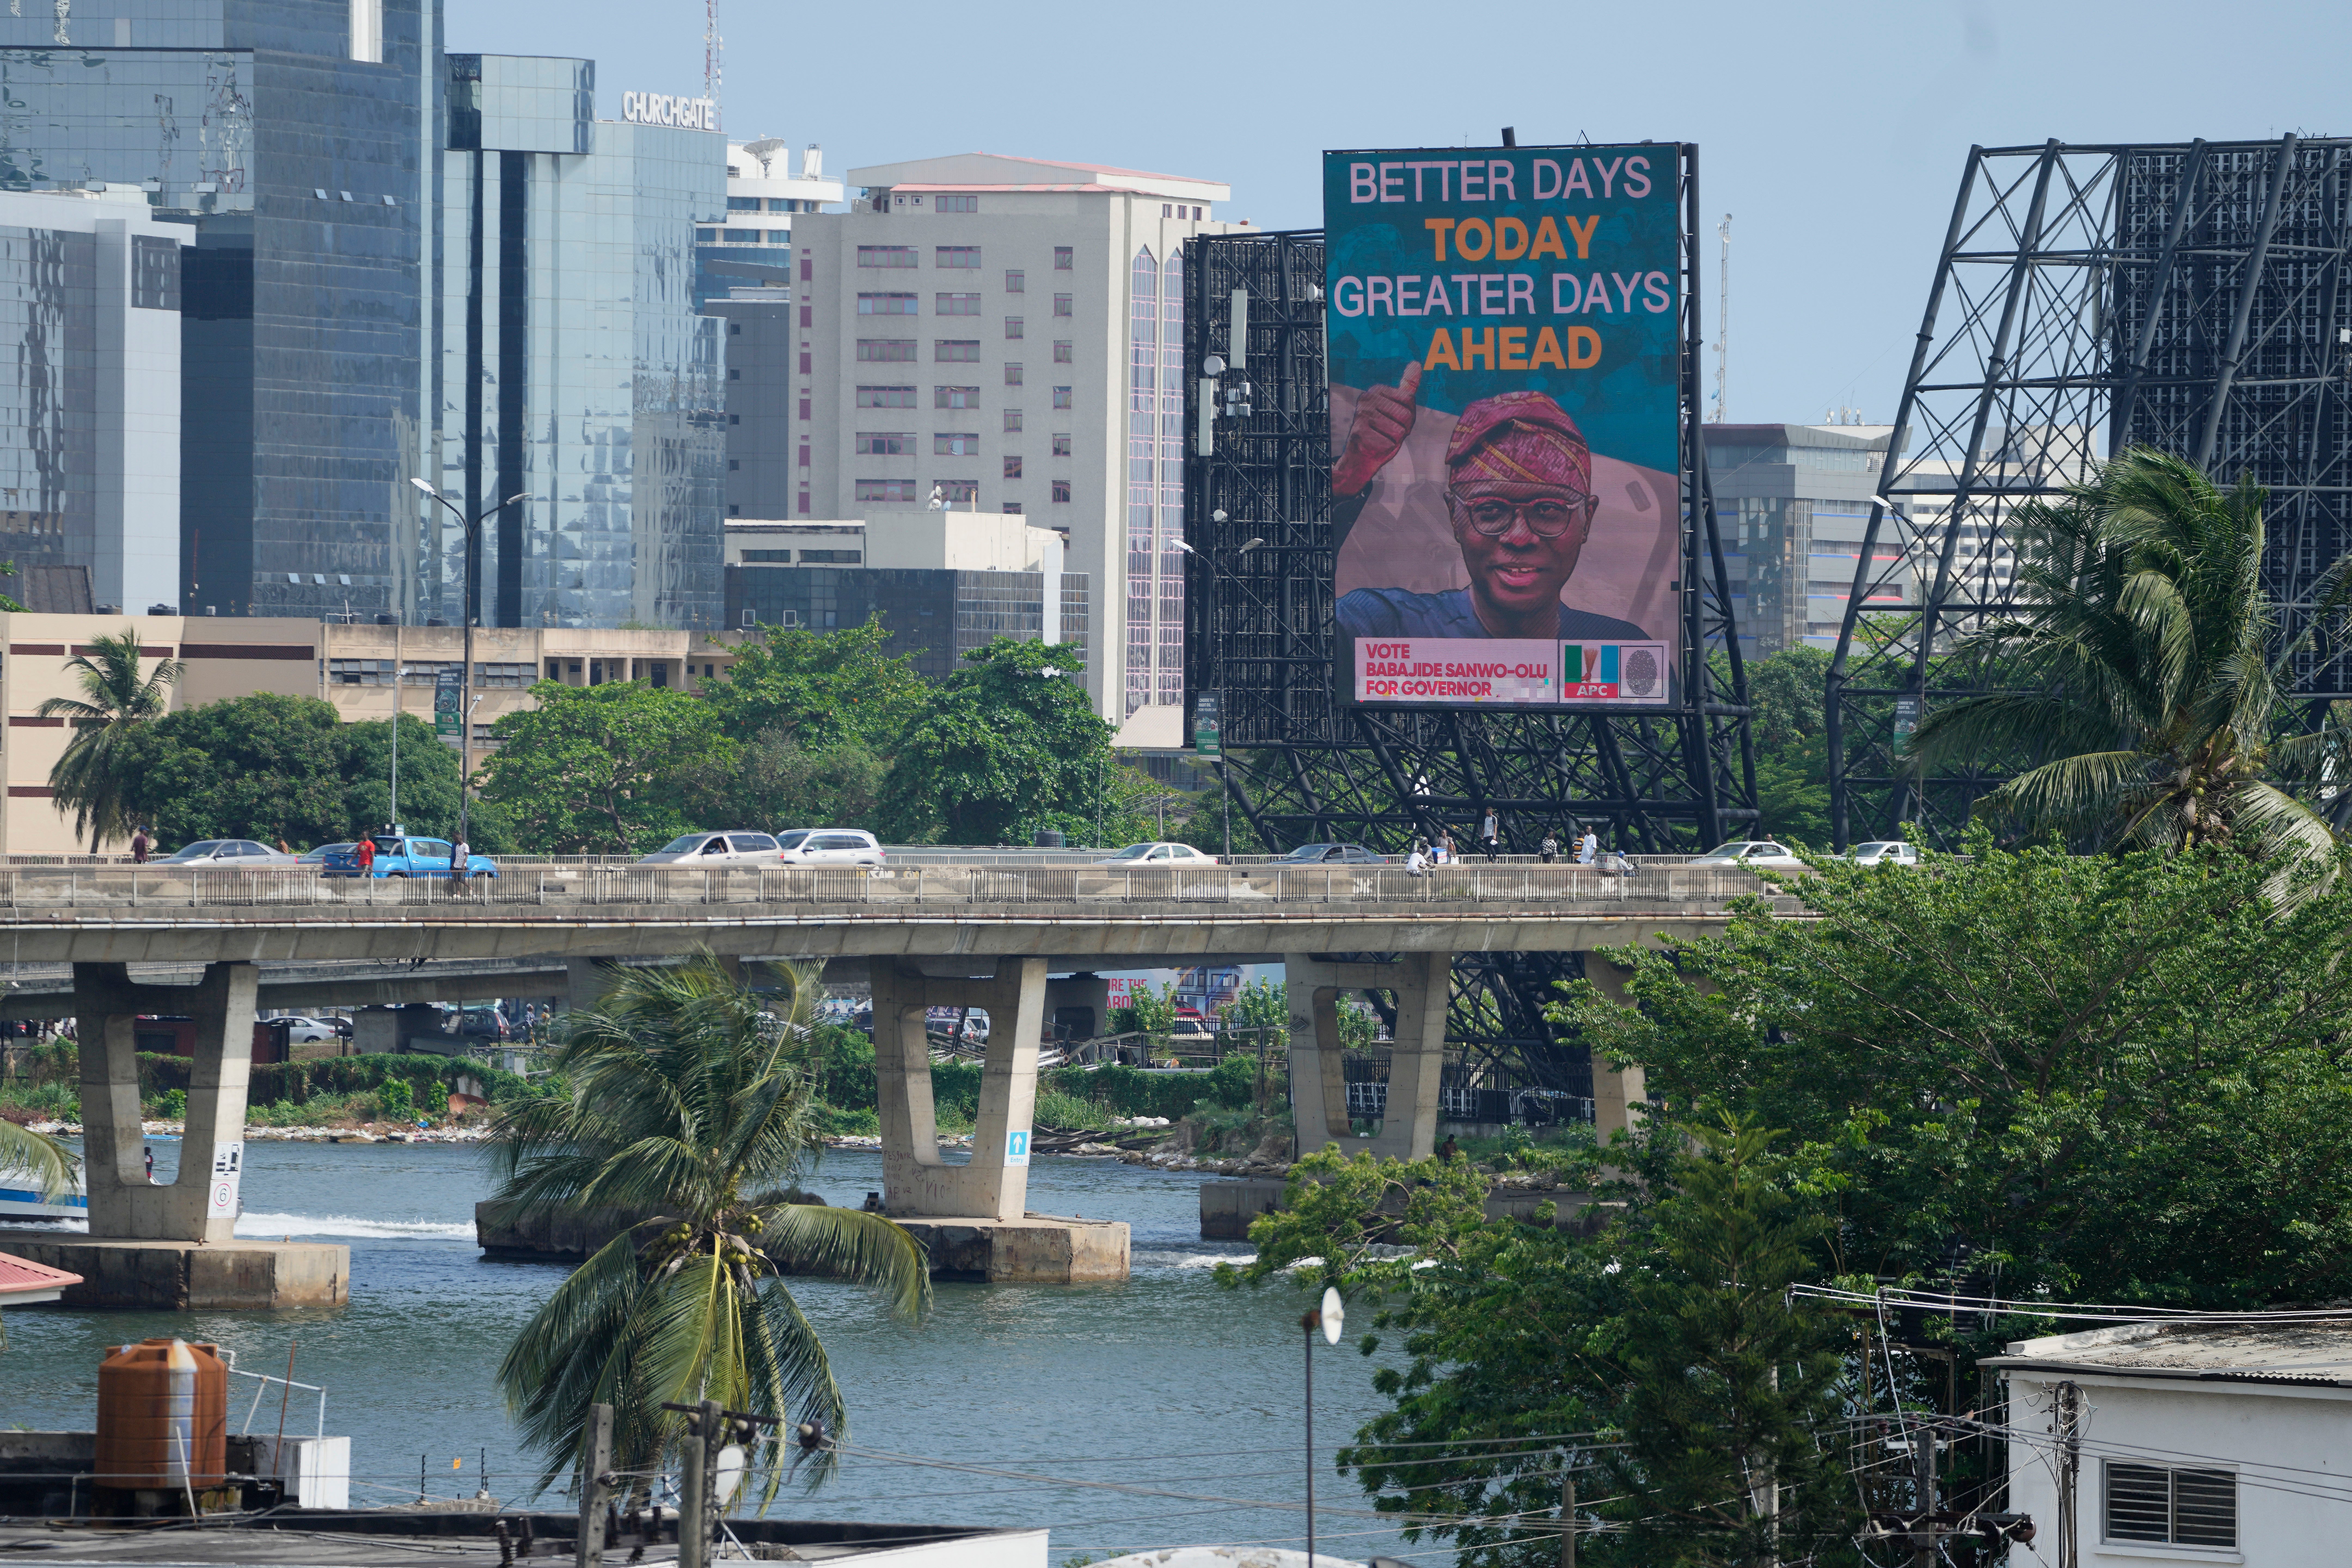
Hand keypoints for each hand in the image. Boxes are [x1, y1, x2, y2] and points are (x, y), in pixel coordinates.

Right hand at [1334, 362, 1420, 495]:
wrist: (1361, 457)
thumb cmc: (1382, 431)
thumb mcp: (1396, 407)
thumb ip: (1407, 387)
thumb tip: (1416, 363)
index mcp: (1376, 390)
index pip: (1409, 399)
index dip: (1408, 415)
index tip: (1395, 419)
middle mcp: (1366, 399)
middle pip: (1406, 415)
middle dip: (1403, 429)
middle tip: (1388, 432)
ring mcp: (1362, 415)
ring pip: (1399, 430)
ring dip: (1395, 439)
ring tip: (1382, 438)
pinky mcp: (1360, 433)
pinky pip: (1390, 442)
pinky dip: (1387, 448)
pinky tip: (1376, 445)